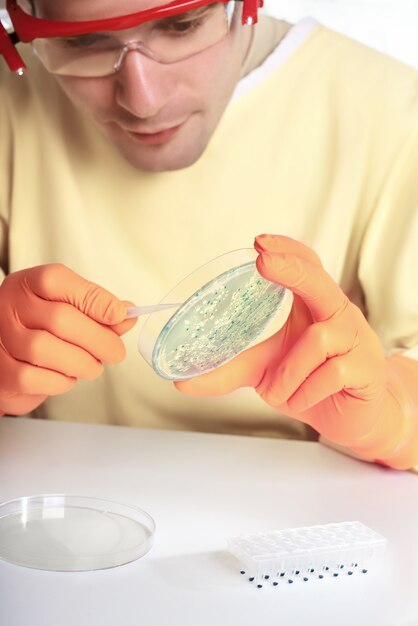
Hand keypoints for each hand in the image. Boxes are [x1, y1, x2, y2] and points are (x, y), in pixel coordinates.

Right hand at [0, 264, 135, 414]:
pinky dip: (61, 381)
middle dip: (98, 338)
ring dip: (82, 362)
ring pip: (47, 349)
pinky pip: (36, 378)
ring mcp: (3, 338)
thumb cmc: (40, 327)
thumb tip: (126, 314)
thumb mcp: (65, 307)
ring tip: (94, 366)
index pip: (58, 280)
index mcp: (29, 284)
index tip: (120, 314)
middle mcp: (10, 306)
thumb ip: (96, 309)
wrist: (7, 356)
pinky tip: (68, 376)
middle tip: (115, 351)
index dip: (94, 299)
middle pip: (60, 319)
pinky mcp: (3, 372)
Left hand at [176, 234, 388, 449]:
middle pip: (320, 282)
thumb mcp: (265, 372)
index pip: (307, 265)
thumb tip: (181, 381)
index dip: (287, 250)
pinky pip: (332, 373)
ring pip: (319, 339)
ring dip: (288, 371)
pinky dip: (305, 391)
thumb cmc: (310, 382)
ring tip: (276, 393)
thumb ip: (229, 370)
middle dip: (292, 269)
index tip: (258, 243)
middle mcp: (338, 315)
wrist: (352, 418)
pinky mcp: (368, 369)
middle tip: (263, 261)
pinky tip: (299, 400)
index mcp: (314, 306)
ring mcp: (357, 340)